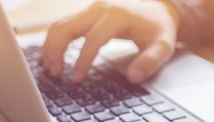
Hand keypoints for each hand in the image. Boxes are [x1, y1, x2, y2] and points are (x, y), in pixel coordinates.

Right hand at [40, 0, 179, 83]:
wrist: (159, 9)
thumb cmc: (159, 28)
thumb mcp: (162, 46)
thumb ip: (150, 61)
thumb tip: (133, 77)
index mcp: (118, 15)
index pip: (93, 39)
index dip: (82, 60)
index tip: (76, 79)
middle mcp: (101, 7)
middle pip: (67, 27)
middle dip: (56, 51)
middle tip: (55, 74)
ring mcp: (92, 7)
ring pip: (61, 24)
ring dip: (51, 46)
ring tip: (50, 68)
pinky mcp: (88, 12)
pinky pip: (65, 23)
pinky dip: (55, 39)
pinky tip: (50, 55)